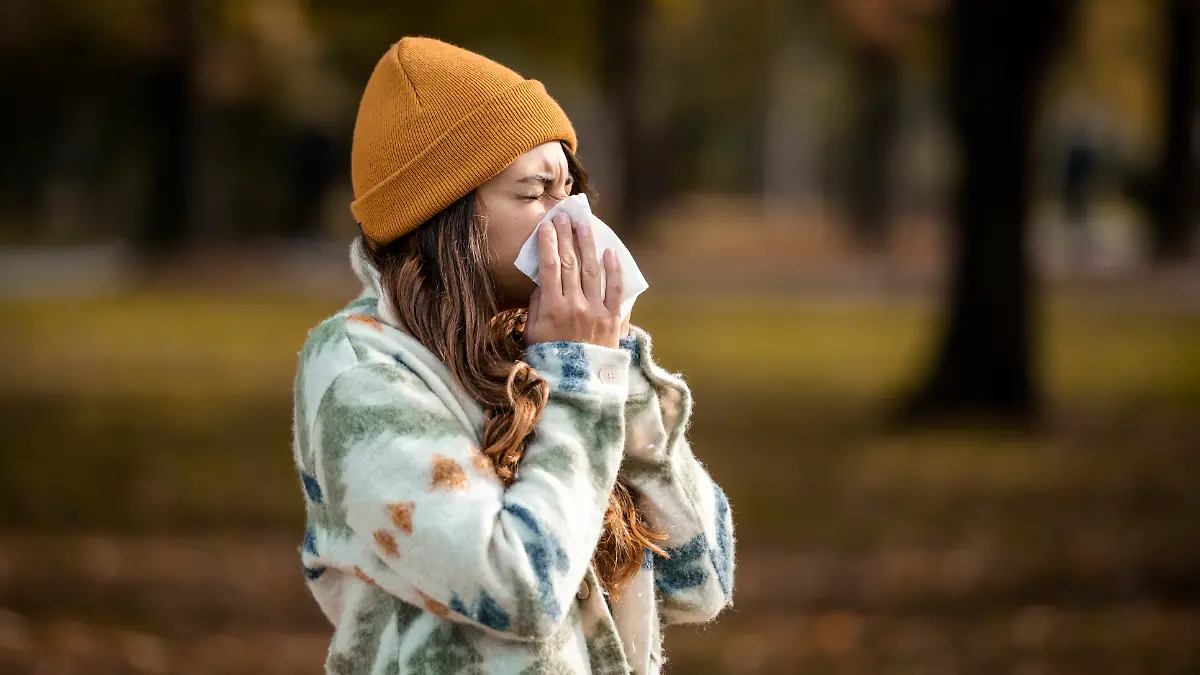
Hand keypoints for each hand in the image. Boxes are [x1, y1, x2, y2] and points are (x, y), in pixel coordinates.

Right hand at [525, 213, 623, 348]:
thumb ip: (537, 304)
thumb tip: (543, 279)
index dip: (549, 243)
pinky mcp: (612, 320)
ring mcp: (596, 312)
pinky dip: (613, 270)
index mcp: (552, 308)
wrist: (576, 387)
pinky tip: (610, 252)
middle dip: (567, 236)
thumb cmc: (549, 359)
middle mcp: (575, 306)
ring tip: (585, 225)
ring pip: (592, 270)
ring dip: (588, 245)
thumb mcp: (532, 333)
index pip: (550, 267)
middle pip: (571, 263)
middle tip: (564, 216)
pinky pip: (615, 290)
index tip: (547, 226)